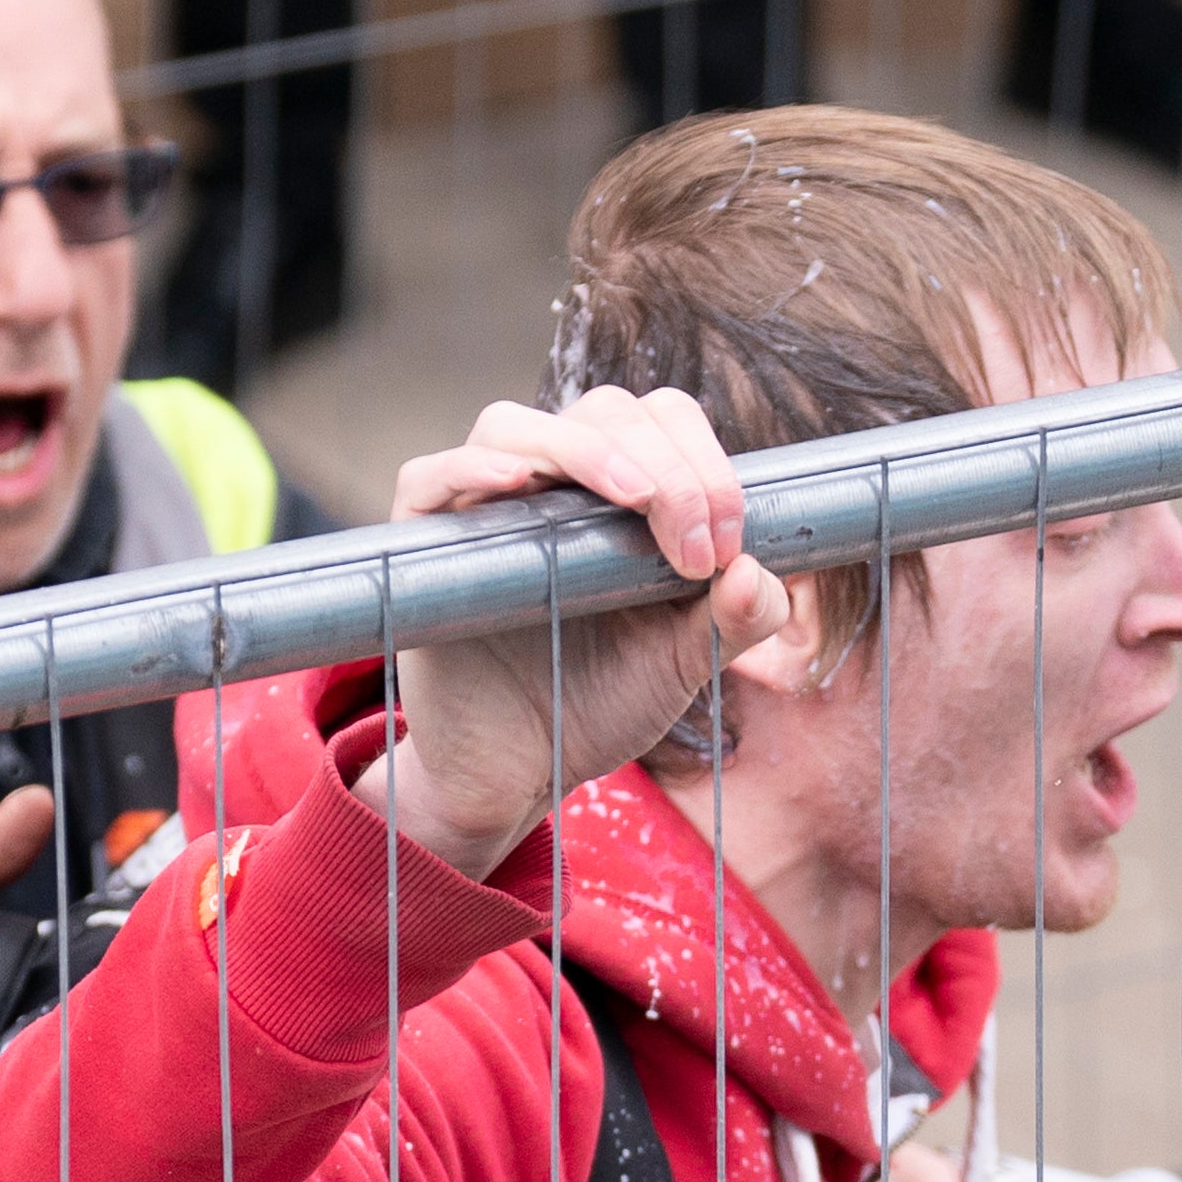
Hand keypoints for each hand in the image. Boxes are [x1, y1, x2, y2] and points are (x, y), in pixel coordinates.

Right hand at [372, 388, 791, 878]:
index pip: (664, 421)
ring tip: (634, 498)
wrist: (520, 771)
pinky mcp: (425, 542)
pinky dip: (472, 467)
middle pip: (604, 411)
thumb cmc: (601, 702)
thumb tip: (756, 571)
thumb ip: (737, 621)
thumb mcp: (685, 663)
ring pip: (516, 424)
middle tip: (693, 549)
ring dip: (586, 449)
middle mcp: (550, 482)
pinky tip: (519, 485)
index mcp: (618, 491)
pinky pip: (431, 475)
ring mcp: (482, 506)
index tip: (726, 547)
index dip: (706, 464)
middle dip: (667, 466)